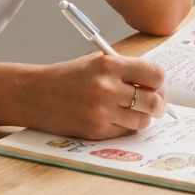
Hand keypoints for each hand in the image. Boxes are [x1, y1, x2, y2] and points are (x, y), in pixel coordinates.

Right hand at [28, 53, 168, 139]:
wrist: (34, 94)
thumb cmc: (68, 77)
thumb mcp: (96, 62)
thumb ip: (125, 70)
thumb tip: (155, 83)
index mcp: (109, 65)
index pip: (154, 74)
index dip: (160, 81)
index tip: (157, 84)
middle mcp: (107, 88)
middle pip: (153, 101)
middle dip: (159, 104)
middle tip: (156, 103)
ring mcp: (101, 112)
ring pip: (142, 120)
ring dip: (143, 117)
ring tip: (136, 111)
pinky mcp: (95, 131)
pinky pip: (124, 132)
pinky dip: (126, 126)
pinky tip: (117, 118)